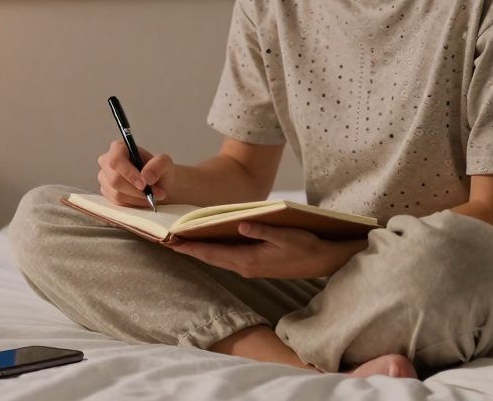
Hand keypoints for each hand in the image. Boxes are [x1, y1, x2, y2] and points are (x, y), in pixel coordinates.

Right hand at [97, 139, 174, 206]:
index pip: (116, 160)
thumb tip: (146, 176)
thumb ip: (158, 165)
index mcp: (119, 148)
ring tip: (152, 196)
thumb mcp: (165, 163)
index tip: (143, 184)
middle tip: (154, 193)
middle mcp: (107, 162)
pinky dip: (133, 204)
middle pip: (115, 180)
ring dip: (137, 198)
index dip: (128, 173)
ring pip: (117, 194)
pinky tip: (143, 199)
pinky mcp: (107, 192)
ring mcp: (105, 178)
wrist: (159, 185)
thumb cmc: (159, 170)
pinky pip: (117, 203)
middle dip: (136, 190)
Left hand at [168, 222, 366, 278]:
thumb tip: (241, 225)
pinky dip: (215, 252)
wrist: (324, 262)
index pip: (213, 253)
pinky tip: (209, 243)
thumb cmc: (307, 246)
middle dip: (190, 249)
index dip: (192, 247)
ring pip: (219, 259)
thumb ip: (263, 231)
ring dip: (201, 251)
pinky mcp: (255, 265)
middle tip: (168, 240)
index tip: (172, 242)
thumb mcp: (286, 235)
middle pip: (211, 258)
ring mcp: (250, 268)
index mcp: (249, 260)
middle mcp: (246, 267)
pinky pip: (228, 259)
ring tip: (182, 241)